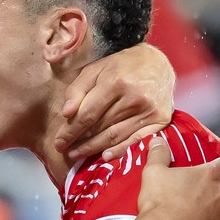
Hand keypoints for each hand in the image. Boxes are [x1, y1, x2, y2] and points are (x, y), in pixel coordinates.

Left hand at [56, 43, 174, 161]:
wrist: (157, 63)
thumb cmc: (121, 66)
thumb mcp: (95, 70)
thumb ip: (77, 89)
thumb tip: (66, 113)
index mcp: (116, 82)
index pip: (87, 113)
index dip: (71, 130)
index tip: (58, 142)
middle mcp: (134, 97)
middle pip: (100, 127)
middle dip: (80, 141)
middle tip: (65, 150)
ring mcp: (149, 110)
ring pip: (116, 136)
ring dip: (94, 148)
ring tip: (78, 155)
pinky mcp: (160, 120)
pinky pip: (137, 140)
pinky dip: (121, 150)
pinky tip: (106, 157)